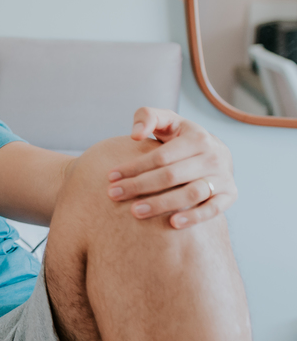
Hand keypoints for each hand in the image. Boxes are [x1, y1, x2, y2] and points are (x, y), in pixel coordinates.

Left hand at [107, 107, 235, 228]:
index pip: (160, 156)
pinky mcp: (229, 195)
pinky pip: (213, 209)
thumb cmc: (180, 137)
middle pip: (171, 176)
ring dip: (161, 204)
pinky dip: (194, 217)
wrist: (214, 153)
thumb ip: (147, 117)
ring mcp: (223, 177)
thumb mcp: (166, 121)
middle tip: (114, 195)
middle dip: (139, 186)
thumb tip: (135, 135)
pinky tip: (172, 224)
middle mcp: (213, 157)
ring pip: (191, 194)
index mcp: (197, 137)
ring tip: (135, 211)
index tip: (111, 176)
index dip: (134, 167)